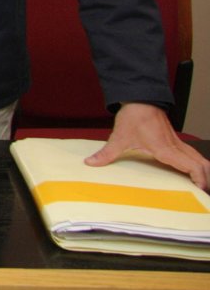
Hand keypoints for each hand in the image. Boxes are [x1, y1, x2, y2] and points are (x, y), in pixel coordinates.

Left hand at [85, 102, 209, 190]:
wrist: (140, 98)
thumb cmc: (134, 116)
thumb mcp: (119, 136)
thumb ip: (107, 153)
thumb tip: (91, 163)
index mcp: (166, 149)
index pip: (192, 166)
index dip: (200, 179)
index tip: (201, 190)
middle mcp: (175, 147)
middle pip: (202, 163)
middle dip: (207, 178)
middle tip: (204, 192)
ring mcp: (177, 142)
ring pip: (198, 158)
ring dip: (203, 170)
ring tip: (202, 184)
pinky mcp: (174, 139)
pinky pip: (191, 153)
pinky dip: (196, 163)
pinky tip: (191, 171)